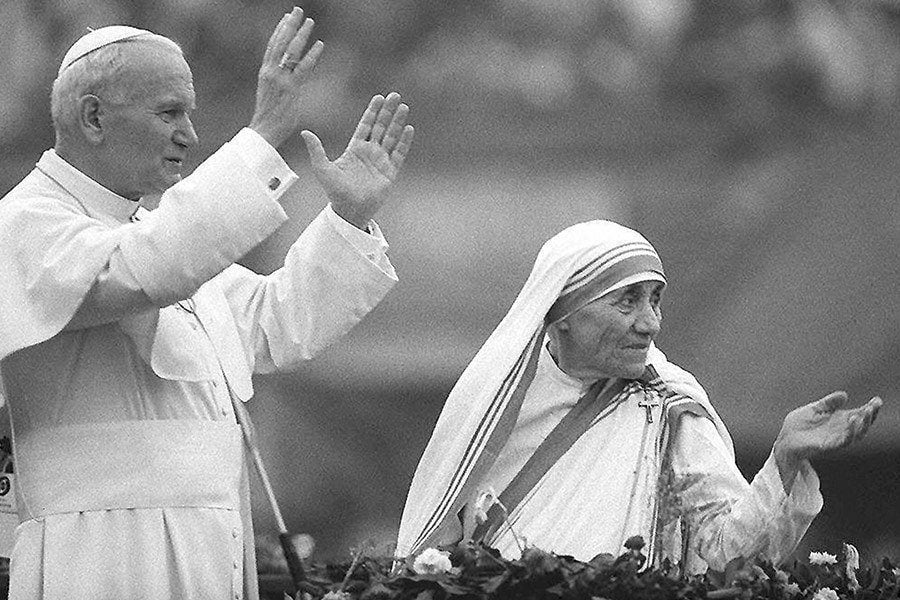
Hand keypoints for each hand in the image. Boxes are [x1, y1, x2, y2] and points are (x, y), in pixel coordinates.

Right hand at [249, 7, 324, 148]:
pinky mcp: (291, 89)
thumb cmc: (269, 117)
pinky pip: (303, 69)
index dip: (280, 30)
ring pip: (291, 52)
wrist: (264, 131)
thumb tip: (288, 74)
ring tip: (309, 21)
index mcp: (265, 72)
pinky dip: (312, 56)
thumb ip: (278, 81)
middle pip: (281, 43)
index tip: (286, 17)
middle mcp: (271, 72)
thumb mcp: (271, 94)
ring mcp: (280, 80)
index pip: (273, 46)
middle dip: (290, 25)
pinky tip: (320, 44)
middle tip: (298, 10)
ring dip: (301, 35)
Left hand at [300, 92, 414, 229]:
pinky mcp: (390, 172)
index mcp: (355, 149)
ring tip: (404, 107)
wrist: (349, 210)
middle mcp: (370, 153)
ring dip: (397, 122)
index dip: (372, 112)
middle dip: (388, 111)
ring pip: (391, 137)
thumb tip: (305, 132)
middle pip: (381, 127)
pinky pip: (399, 154)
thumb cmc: (335, 191)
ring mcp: (381, 162)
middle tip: (395, 96)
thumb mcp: (322, 168)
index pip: (366, 125)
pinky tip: (409, 129)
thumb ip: (316, 150)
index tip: (379, 97)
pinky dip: (404, 141)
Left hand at [773, 391, 881, 489]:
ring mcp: (835, 439)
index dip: (869, 409)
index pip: (859, 415)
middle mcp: (840, 431)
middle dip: (870, 415)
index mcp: (839, 421)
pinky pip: (843, 441)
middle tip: (875, 405)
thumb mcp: (814, 409)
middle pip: (861, 425)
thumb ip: (828, 403)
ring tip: (865, 412)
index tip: (877, 400)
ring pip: (856, 435)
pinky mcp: (828, 446)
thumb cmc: (798, 425)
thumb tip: (845, 395)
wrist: (784, 439)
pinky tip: (853, 421)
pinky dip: (850, 432)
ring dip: (863, 424)